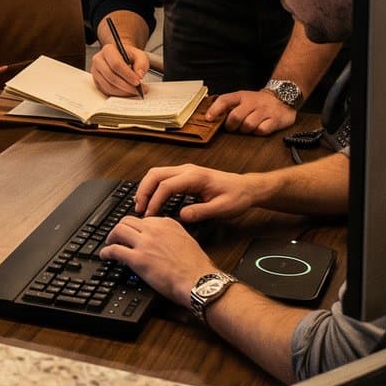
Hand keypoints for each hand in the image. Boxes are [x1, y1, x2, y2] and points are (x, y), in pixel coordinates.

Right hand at [89, 37, 149, 97]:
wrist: (121, 57)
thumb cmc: (129, 56)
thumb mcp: (139, 55)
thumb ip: (142, 63)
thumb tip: (139, 75)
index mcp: (108, 50)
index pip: (116, 64)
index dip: (127, 75)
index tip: (138, 81)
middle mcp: (98, 60)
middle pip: (111, 77)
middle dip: (127, 86)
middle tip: (139, 90)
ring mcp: (96, 72)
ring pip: (108, 86)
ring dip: (124, 92)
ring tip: (135, 91)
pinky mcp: (97, 82)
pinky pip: (107, 92)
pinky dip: (119, 94)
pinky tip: (128, 92)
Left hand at [99, 215, 214, 299]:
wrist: (198, 281)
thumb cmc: (196, 267)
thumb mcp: (187, 241)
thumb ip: (173, 235)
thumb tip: (164, 239)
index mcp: (167, 224)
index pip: (144, 219)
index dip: (136, 227)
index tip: (133, 234)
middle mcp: (154, 230)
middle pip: (127, 220)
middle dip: (120, 228)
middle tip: (117, 237)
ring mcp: (145, 243)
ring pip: (118, 230)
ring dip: (111, 237)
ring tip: (109, 244)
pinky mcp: (137, 259)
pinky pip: (115, 250)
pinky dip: (106, 252)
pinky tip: (105, 256)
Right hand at [133, 164, 266, 222]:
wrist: (246, 188)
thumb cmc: (237, 197)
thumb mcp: (223, 208)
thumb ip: (202, 212)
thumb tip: (181, 216)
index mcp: (195, 176)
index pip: (166, 185)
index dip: (155, 201)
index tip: (150, 215)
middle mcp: (187, 170)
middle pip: (155, 174)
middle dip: (143, 191)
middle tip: (139, 210)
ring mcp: (185, 171)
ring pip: (156, 174)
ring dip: (146, 188)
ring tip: (141, 206)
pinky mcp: (184, 175)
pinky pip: (162, 177)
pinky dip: (152, 187)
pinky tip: (151, 200)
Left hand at [205, 89, 297, 135]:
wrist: (283, 97)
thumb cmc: (258, 101)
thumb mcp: (243, 98)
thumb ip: (229, 106)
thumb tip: (211, 116)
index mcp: (242, 96)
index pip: (224, 100)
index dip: (214, 110)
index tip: (208, 119)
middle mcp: (253, 102)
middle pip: (235, 116)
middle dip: (231, 126)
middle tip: (232, 128)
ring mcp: (264, 110)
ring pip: (248, 125)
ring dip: (245, 130)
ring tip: (247, 127)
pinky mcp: (275, 119)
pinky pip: (261, 130)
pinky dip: (258, 132)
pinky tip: (259, 128)